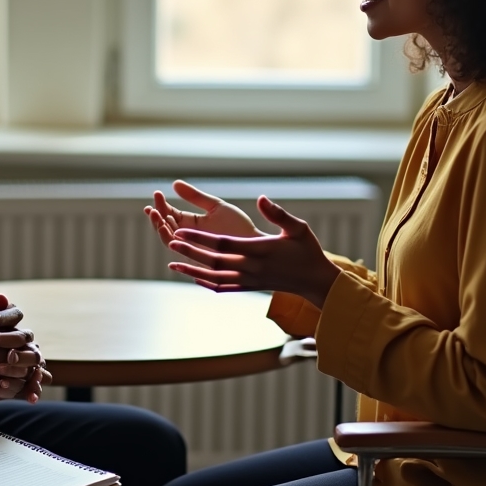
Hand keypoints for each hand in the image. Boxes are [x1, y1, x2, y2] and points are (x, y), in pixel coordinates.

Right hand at [0, 294, 50, 403]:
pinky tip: (13, 392)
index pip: (24, 342)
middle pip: (27, 361)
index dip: (29, 348)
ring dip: (27, 382)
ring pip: (20, 380)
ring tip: (29, 384)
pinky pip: (7, 395)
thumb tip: (4, 298)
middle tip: (37, 371)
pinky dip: (15, 393)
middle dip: (32, 365)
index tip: (31, 352)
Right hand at [144, 180, 260, 247]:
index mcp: (192, 222)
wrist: (255, 243)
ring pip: (169, 240)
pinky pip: (180, 253)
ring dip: (160, 229)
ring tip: (158, 216)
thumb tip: (174, 183)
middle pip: (165, 227)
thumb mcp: (215, 206)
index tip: (157, 193)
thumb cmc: (239, 225)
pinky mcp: (197, 258)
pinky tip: (170, 233)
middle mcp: (189, 236)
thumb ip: (196, 196)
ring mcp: (192, 247)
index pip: (170, 213)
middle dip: (156, 218)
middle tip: (152, 208)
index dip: (161, 205)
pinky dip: (172, 243)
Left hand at [167, 196, 341, 308]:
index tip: (183, 230)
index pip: (223, 244)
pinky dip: (206, 283)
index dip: (201, 237)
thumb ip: (278, 214)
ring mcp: (249, 280)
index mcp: (260, 250)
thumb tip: (261, 198)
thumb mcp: (298, 228)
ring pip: (214, 277)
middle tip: (170, 241)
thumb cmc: (307, 250)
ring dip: (192, 269)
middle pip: (214, 261)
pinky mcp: (250, 287)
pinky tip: (193, 276)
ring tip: (172, 263)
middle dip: (191, 251)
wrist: (315, 280)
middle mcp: (251, 268)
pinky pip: (223, 288)